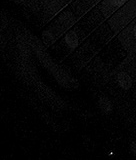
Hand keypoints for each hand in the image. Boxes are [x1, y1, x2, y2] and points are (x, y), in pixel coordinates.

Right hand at [0, 0, 81, 130]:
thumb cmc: (18, 38)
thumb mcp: (38, 49)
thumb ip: (55, 69)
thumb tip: (75, 85)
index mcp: (30, 82)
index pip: (57, 104)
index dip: (75, 111)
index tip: (92, 114)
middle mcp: (24, 92)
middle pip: (49, 115)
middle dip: (69, 121)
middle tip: (89, 121)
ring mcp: (21, 93)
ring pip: (41, 115)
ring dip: (60, 120)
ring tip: (79, 121)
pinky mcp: (21, 90)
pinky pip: (36, 108)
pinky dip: (51, 113)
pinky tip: (62, 113)